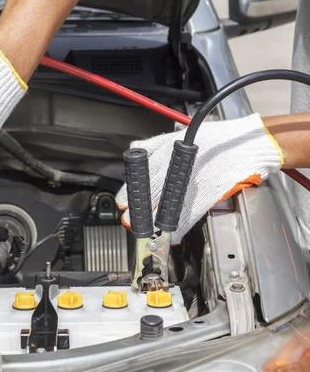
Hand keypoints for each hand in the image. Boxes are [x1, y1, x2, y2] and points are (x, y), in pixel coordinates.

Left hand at [116, 113, 283, 242]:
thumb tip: (135, 149)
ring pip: (169, 206)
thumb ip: (154, 144)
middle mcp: (178, 168)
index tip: (124, 203)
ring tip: (147, 232)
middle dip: (140, 211)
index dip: (132, 192)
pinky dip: (179, 226)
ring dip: (156, 222)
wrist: (248, 144)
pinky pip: (190, 214)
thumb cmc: (216, 139)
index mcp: (169, 153)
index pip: (144, 176)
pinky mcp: (208, 194)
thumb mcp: (178, 136)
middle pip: (153, 194)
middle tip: (130, 221)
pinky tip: (171, 235)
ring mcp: (193, 182)